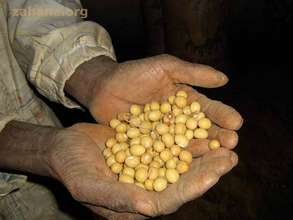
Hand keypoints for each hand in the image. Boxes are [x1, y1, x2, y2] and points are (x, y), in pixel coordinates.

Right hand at [46, 123, 237, 218]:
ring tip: (225, 142)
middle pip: (182, 181)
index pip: (170, 199)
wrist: (63, 147)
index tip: (215, 174)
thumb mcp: (88, 185)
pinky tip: (200, 126)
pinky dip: (185, 136)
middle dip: (207, 170)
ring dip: (202, 153)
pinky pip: (170, 144)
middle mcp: (146, 188)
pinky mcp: (146, 149)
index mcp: (136, 203)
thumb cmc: (71, 169)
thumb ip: (117, 197)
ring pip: (180, 162)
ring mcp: (148, 168)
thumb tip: (149, 207)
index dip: (192, 187)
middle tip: (231, 156)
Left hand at [83, 55, 242, 154]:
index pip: (207, 109)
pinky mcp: (148, 147)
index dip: (222, 115)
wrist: (103, 87)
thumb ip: (192, 73)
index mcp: (184, 101)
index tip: (236, 122)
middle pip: (200, 131)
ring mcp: (163, 136)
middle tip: (231, 144)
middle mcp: (177, 121)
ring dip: (202, 152)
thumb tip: (225, 79)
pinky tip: (186, 168)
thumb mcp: (165, 67)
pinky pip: (164, 154)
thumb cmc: (134, 73)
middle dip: (217, 137)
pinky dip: (174, 161)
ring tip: (217, 158)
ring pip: (185, 146)